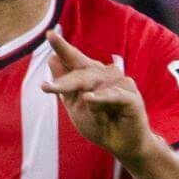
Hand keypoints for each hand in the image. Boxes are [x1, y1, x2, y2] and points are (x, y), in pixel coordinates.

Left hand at [42, 29, 152, 163]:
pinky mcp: (132, 98)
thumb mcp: (74, 105)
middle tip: (46, 88)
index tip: (49, 34)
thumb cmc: (98, 123)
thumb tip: (51, 59)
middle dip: (64, 82)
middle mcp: (106, 76)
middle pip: (81, 73)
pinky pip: (113, 95)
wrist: (120, 144)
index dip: (63, 47)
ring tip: (84, 107)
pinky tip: (89, 98)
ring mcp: (121, 85)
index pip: (75, 59)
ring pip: (96, 84)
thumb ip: (64, 84)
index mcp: (90, 76)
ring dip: (85, 97)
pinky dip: (101, 98)